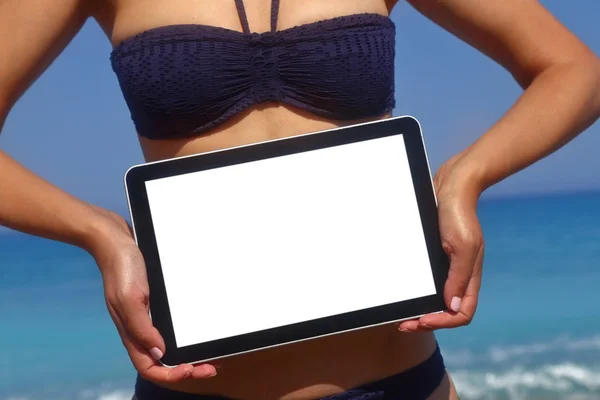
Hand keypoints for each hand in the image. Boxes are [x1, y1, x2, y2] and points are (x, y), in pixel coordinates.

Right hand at [87, 208, 217, 382]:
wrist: (117, 238)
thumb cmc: (121, 266)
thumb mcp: (129, 298)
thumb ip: (141, 328)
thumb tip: (159, 353)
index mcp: (132, 332)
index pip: (151, 368)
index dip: (171, 375)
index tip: (192, 369)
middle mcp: (142, 328)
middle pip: (165, 361)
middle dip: (190, 368)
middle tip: (213, 366)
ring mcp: (149, 316)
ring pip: (171, 346)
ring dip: (191, 353)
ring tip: (212, 354)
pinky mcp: (156, 303)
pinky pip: (173, 325)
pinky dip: (187, 334)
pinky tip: (201, 330)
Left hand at [398, 154, 484, 331]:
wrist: (452, 186)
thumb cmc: (459, 214)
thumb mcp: (462, 246)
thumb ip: (459, 277)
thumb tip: (453, 307)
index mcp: (469, 277)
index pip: (462, 313)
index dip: (442, 322)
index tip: (421, 320)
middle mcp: (458, 276)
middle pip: (445, 311)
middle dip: (425, 322)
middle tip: (403, 324)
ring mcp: (445, 267)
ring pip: (434, 299)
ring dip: (418, 310)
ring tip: (400, 315)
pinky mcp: (433, 257)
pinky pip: (426, 281)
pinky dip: (415, 292)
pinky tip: (402, 292)